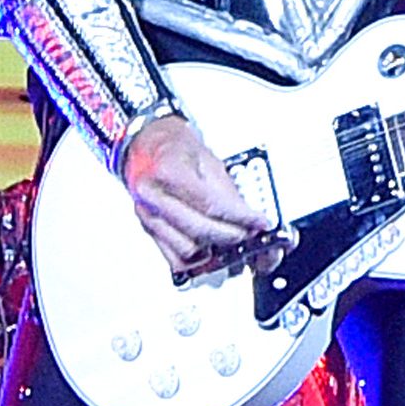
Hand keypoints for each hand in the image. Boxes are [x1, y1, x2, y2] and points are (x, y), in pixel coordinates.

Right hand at [116, 110, 271, 275]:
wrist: (146, 145)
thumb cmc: (174, 147)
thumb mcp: (208, 158)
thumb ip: (227, 190)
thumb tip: (247, 215)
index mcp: (168, 170)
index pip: (211, 203)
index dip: (239, 217)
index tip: (258, 222)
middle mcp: (153, 196)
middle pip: (199, 229)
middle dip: (232, 235)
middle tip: (250, 233)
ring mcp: (148, 215)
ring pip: (187, 249)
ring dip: (215, 249)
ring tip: (232, 239)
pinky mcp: (149, 230)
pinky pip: (175, 258)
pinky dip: (197, 260)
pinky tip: (211, 250)